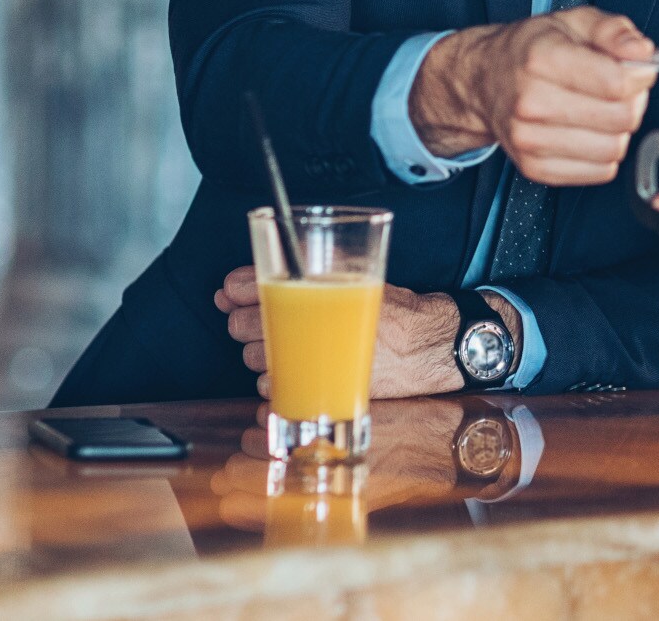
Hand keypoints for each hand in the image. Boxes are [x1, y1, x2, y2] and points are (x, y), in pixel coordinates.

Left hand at [216, 269, 525, 398]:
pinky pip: (271, 388)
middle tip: (260, 316)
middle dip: (246, 320)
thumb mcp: (361, 275)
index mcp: (319, 292)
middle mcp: (310, 327)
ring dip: (261, 352)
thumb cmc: (398, 313)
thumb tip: (268, 267)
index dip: (236, 287)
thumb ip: (319, 267)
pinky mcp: (313, 391)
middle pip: (245, 324)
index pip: (257, 285)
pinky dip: (275, 379)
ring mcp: (309, 362)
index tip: (229, 290)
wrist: (429, 348)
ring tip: (285, 344)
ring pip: (253, 359)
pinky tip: (294, 368)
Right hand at [411, 6, 657, 185]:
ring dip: (618, 130)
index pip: (616, 83)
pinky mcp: (534, 168)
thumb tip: (642, 53)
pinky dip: (603, 153)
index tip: (636, 70)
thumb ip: (614, 30)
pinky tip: (587, 131)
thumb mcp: (574, 21)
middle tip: (619, 89)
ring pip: (614, 148)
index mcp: (541, 59)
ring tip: (601, 109)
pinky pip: (600, 171)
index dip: (639, 76)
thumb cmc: (531, 50)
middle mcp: (530, 102)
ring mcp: (529, 140)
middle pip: (621, 118)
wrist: (485, 81)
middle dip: (632, 102)